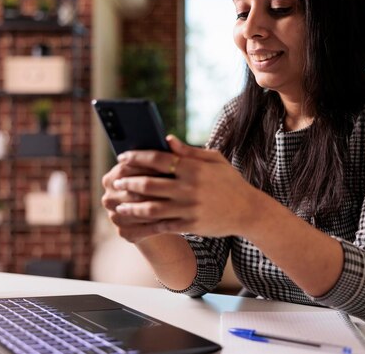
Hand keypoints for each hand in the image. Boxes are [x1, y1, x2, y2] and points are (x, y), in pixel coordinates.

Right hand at [101, 150, 171, 242]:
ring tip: (176, 204)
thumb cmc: (163, 186)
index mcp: (114, 176)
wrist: (160, 215)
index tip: (169, 167)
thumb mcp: (166, 169)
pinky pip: (142, 229)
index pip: (127, 168)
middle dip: (153, 189)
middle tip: (175, 187)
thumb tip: (170, 139)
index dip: (148, 167)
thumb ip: (168, 155)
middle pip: (132, 190)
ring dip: (156, 207)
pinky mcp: (124, 232)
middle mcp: (109, 196)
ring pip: (138, 210)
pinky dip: (157, 225)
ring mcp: (114, 216)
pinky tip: (173, 221)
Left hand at [109, 135, 266, 238]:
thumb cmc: (230, 182)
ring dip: (132, 207)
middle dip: (128, 183)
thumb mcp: (215, 160)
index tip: (122, 158)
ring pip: (151, 208)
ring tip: (119, 205)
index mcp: (194, 168)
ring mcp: (190, 208)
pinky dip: (146, 225)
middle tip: (116, 182)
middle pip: (149, 184)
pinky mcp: (191, 226)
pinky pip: (163, 226)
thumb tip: (167, 139)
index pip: (158, 159)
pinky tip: (135, 223)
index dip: (137, 157)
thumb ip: (189, 151)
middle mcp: (189, 188)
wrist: (248, 211)